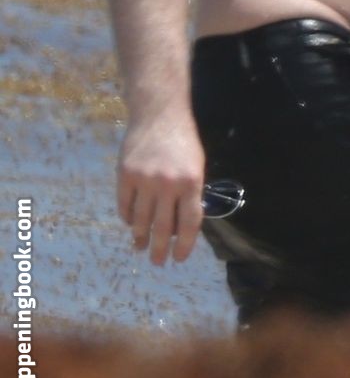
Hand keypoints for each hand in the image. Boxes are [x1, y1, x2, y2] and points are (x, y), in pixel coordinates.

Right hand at [117, 112, 204, 266]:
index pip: (189, 222)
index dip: (184, 244)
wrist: (160, 115)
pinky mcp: (124, 175)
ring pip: (140, 219)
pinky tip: (129, 225)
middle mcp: (168, 184)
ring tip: (140, 247)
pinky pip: (124, 205)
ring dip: (140, 237)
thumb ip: (190, 193)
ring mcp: (144, 180)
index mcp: (191, 182)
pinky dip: (126, 218)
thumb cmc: (183, 142)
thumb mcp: (196, 166)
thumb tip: (183, 226)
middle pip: (163, 226)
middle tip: (158, 262)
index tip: (179, 258)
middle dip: (160, 248)